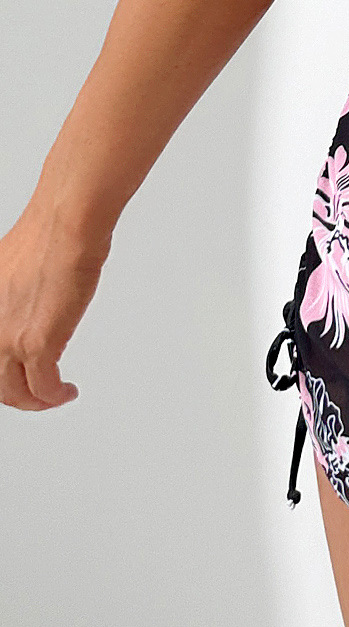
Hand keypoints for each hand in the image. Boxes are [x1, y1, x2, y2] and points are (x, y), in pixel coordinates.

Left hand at [0, 198, 108, 410]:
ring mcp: (6, 338)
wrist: (65, 226)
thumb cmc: (47, 236)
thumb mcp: (8, 272)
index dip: (2, 375)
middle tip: (35, 394)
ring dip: (36, 400)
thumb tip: (20, 306)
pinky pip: (43, 387)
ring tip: (53, 396)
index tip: (17, 379)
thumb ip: (7, 298)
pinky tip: (65, 391)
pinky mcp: (37, 345)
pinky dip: (55, 396)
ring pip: (15, 392)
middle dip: (17, 394)